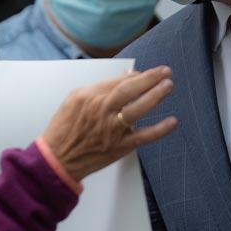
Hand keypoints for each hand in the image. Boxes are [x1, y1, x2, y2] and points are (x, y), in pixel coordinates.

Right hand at [42, 66, 177, 182]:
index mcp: (89, 96)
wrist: (58, 159)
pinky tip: (172, 121)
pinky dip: (159, 129)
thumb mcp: (74, 100)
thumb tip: (125, 78)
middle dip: (150, 78)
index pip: (118, 81)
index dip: (137, 76)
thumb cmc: (65, 129)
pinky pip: (144, 136)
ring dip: (155, 96)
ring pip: (138, 109)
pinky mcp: (119, 146)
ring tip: (168, 86)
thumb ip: (99, 88)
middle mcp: (101, 110)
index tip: (148, 74)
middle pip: (129, 89)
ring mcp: (112, 129)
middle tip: (166, 71)